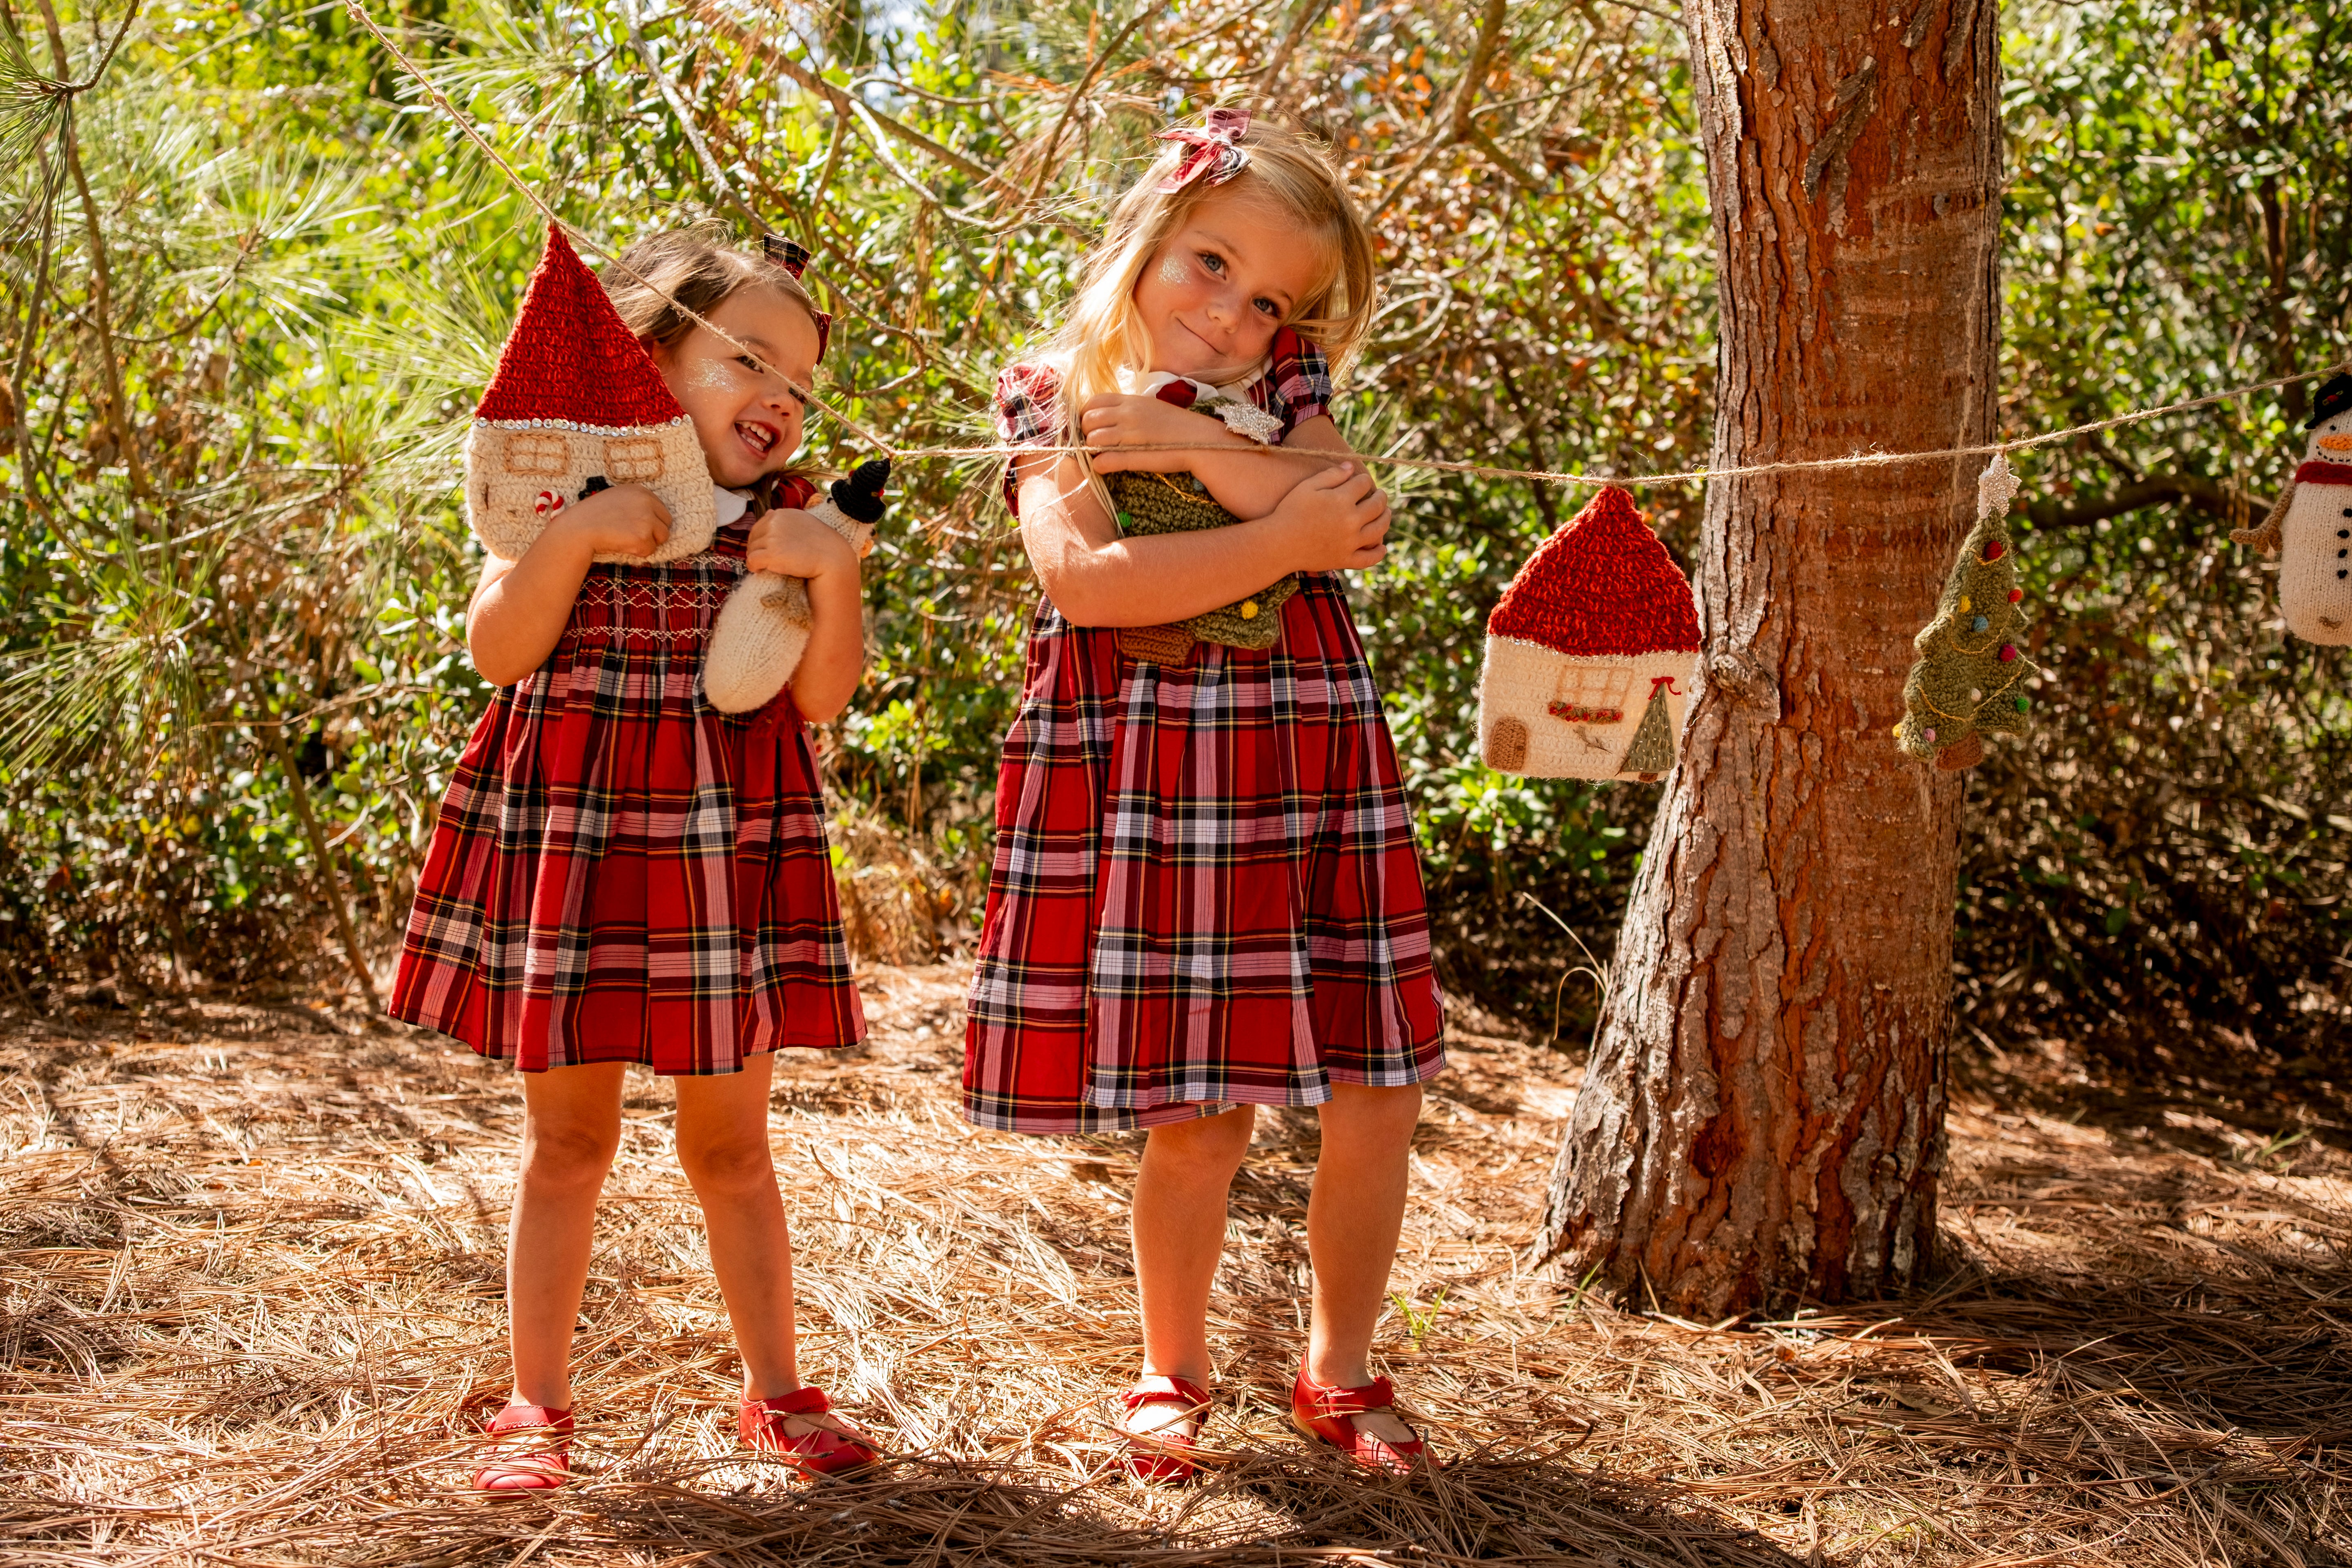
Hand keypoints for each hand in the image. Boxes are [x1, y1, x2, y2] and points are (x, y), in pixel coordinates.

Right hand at [549, 483, 670, 558]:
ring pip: (662, 538)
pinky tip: (621, 544)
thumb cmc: (593, 516)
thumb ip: (636, 504)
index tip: (637, 526)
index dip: (651, 522)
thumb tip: (654, 518)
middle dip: (653, 532)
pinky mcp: (643, 537)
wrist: (578, 529)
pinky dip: (638, 552)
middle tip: (632, 535)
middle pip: (666, 523)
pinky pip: (650, 550)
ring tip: (625, 539)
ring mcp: (646, 519)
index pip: (661, 510)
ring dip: (647, 542)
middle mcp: (646, 502)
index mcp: (640, 491)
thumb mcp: (616, 498)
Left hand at [746, 507, 857, 579]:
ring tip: (765, 566)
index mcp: (781, 514)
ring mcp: (772, 538)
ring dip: (756, 559)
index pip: (759, 526)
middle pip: (753, 538)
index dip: (760, 539)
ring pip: (751, 550)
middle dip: (756, 549)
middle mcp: (774, 522)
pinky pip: (751, 561)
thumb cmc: (820, 542)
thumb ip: (785, 518)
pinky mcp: (771, 554)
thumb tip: (768, 512)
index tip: (768, 549)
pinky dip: (753, 567)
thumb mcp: (803, 521)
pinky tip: (760, 570)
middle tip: (765, 560)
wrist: (832, 558)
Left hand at [1080, 394, 1235, 473]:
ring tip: (1104, 455)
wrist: (1201, 441)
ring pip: (1091, 441)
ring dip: (1092, 450)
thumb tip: (1108, 418)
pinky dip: (1099, 465)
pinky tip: (1106, 467)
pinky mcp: (1132, 456)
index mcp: (1130, 401)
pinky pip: (1102, 461)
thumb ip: (1128, 410)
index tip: (1094, 426)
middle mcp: (1126, 414)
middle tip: (1097, 443)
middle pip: (1087, 421)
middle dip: (1086, 433)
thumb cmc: (1177, 426)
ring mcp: (1129, 434)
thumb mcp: (1150, 408)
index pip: (1092, 402)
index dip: (1087, 415)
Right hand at [1271, 462, 1390, 573]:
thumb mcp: (1307, 487)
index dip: (1364, 480)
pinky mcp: (1345, 559)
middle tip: (1381, 495)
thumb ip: (1331, 475)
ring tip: (1387, 513)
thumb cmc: (1289, 511)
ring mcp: (1350, 542)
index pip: (1363, 484)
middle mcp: (1350, 521)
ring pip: (1379, 529)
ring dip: (1386, 519)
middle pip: (1377, 505)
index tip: (1362, 481)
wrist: (1278, 544)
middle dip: (1381, 497)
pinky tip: (1382, 547)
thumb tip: (1351, 467)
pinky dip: (1379, 553)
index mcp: (1341, 500)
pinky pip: (1369, 558)